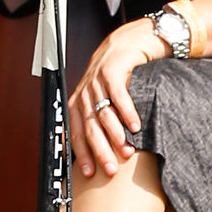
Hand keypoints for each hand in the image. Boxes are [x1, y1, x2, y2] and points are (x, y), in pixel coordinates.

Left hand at [68, 17, 162, 178]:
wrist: (135, 39)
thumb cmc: (124, 70)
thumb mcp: (109, 95)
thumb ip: (104, 117)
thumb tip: (106, 149)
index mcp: (80, 100)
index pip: (76, 132)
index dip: (82, 154)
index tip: (90, 173)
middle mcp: (85, 90)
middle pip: (89, 126)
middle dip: (99, 151)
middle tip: (110, 169)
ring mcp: (97, 78)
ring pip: (103, 113)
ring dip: (115, 135)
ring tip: (126, 151)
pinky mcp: (113, 68)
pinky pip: (118, 94)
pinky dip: (127, 112)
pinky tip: (135, 126)